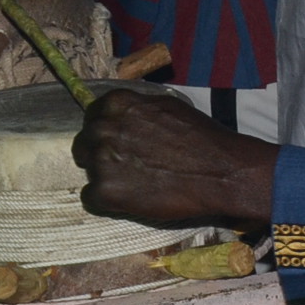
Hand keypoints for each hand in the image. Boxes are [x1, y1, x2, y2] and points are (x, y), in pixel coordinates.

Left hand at [75, 88, 276, 228]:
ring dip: (107, 177)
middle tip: (129, 166)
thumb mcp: (168, 107)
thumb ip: (138, 110)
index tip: (121, 142)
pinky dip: (109, 200)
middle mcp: (103, 128)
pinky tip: (134, 197)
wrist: (221, 172)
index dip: (107, 131)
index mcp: (118, 104)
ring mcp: (101, 160)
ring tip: (137, 183)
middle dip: (101, 154)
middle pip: (84, 144)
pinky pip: (91, 197)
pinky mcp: (106, 191)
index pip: (93, 116)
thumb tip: (125, 115)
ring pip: (89, 171)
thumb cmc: (201, 138)